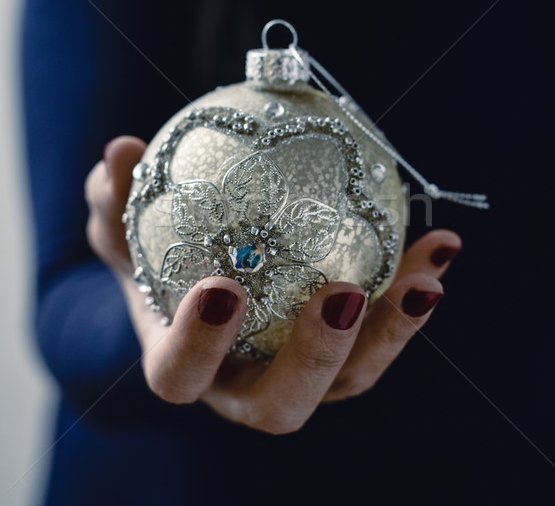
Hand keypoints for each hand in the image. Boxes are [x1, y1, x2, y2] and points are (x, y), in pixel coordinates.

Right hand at [86, 136, 461, 433]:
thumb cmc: (153, 260)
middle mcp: (245, 385)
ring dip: (392, 332)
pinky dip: (412, 290)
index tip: (221, 289)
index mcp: (186, 367)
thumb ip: (113, 198)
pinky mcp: (345, 352)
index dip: (198, 347)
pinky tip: (441, 241)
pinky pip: (384, 330)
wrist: (194, 284)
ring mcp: (301, 374)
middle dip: (316, 359)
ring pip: (351, 378)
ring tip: (426, 276)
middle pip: (282, 404)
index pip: (180, 376)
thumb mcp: (122, 227)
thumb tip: (121, 149)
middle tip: (343, 295)